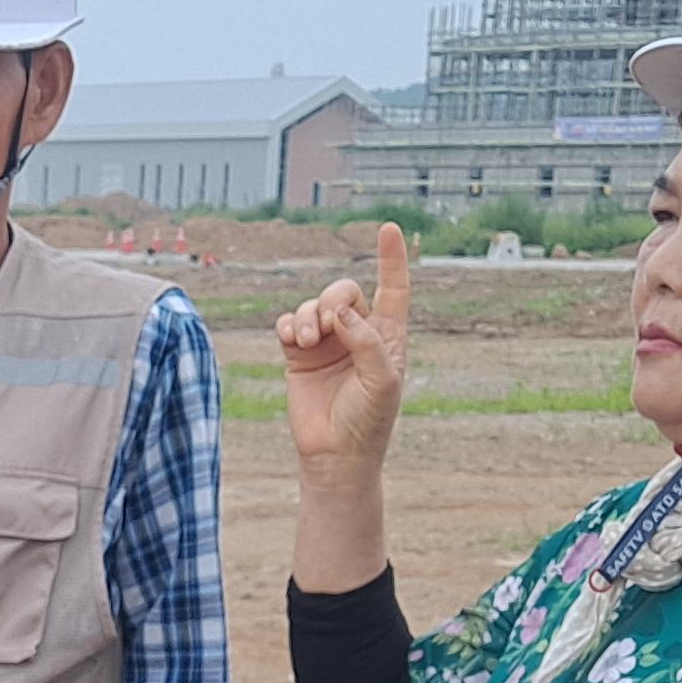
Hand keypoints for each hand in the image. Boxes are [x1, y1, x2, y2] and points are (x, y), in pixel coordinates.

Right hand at [276, 223, 414, 478]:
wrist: (335, 454)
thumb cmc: (368, 420)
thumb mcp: (382, 380)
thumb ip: (367, 341)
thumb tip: (341, 311)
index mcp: (387, 336)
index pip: (393, 288)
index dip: (392, 259)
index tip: (389, 228)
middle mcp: (357, 334)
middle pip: (344, 291)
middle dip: (333, 299)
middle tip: (328, 325)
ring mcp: (327, 343)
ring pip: (314, 306)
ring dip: (307, 317)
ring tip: (305, 342)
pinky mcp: (298, 355)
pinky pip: (289, 323)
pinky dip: (288, 325)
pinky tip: (291, 340)